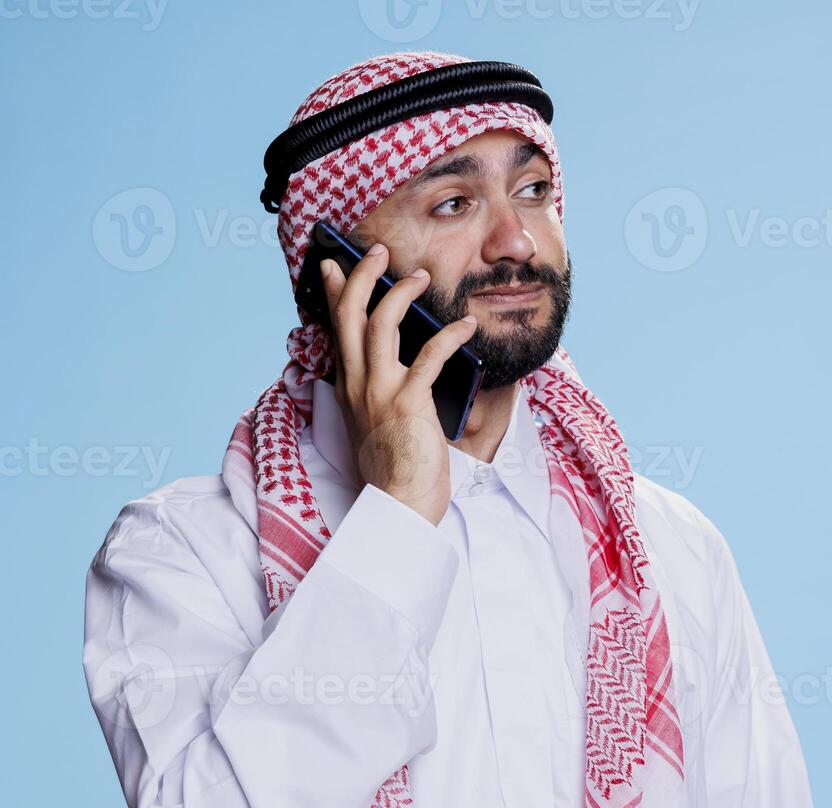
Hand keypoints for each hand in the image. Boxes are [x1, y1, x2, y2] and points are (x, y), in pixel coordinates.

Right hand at [319, 242, 477, 525]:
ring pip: (381, 325)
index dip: (337, 294)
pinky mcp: (408, 403)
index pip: (336, 330)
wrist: (399, 505)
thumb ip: (381, 391)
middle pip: (351, 316)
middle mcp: (358, 385)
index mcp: (348, 388)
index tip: (337, 265)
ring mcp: (380, 392)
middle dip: (362, 277)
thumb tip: (404, 363)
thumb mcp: (378, 423)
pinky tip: (467, 326)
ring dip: (402, 293)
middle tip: (377, 251)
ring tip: (422, 276)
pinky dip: (449, 335)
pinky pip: (429, 356)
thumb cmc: (396, 469)